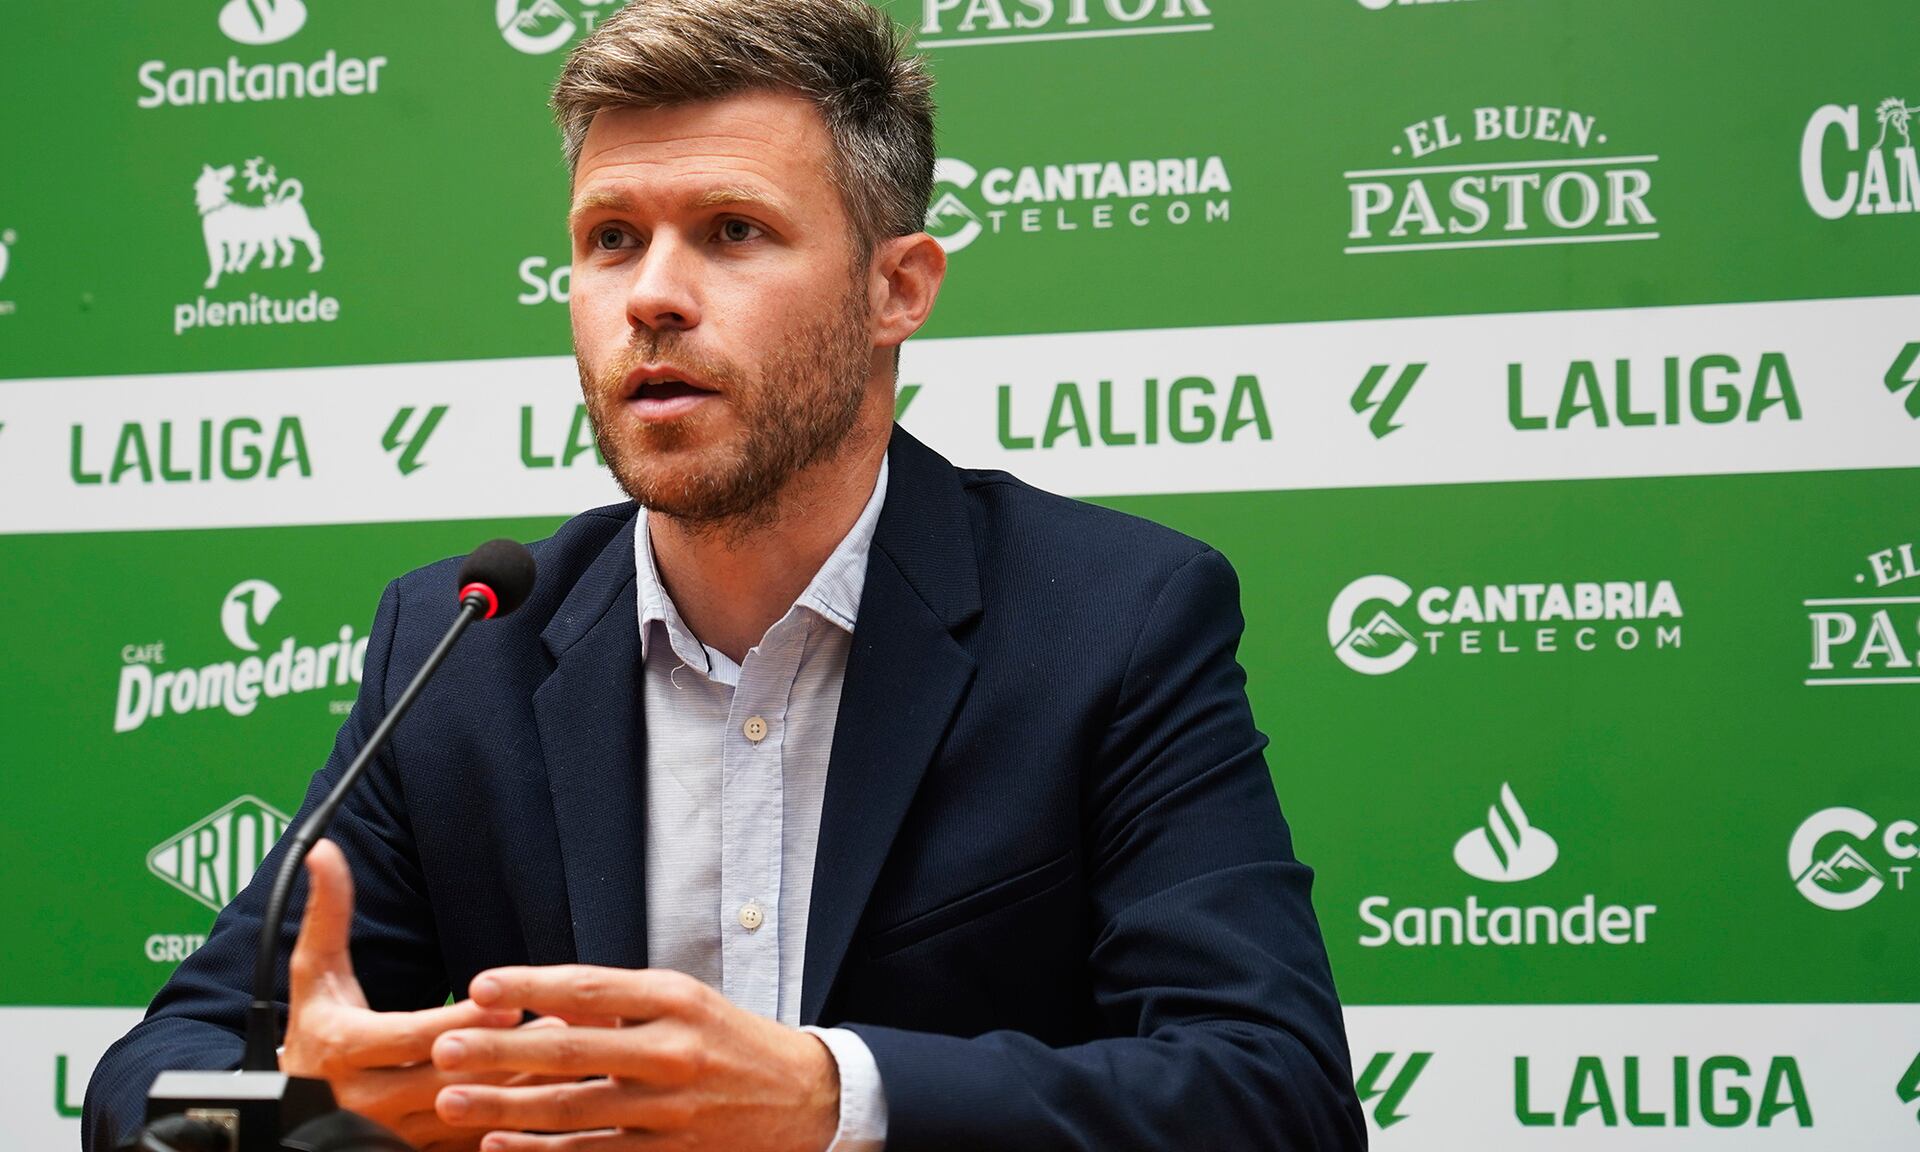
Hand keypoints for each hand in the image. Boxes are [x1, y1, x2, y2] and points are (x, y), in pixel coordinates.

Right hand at [280, 839, 544, 1151]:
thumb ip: (327, 915)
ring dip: (523, 1088)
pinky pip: (470, 1145)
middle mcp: (366, 1101)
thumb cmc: (315, 1032)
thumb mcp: (313, 975)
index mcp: (346, 1051)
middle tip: (564, 1024)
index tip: (510, 998)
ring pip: (467, 1114)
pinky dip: (515, 1127)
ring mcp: (392, 1135)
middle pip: (449, 1079)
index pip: (412, 1037)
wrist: (286, 1110)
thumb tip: (323, 851)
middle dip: (508, 1053)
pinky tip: (558, 1102)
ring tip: (576, 1056)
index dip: (462, 1019)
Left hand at [429, 965, 840, 1151]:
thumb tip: (545, 1002)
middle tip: (445, 1047)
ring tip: (451, 1101)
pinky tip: (499, 1146)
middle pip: (572, 1049)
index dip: (531, 986)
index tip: (480, 985)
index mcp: (676, 1001)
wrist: (806, 1101)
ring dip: (506, 1107)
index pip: (590, 987)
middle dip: (500, 1050)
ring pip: (574, 1110)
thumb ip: (619, 1003)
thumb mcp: (686, 1004)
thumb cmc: (733, 1044)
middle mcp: (673, 1052)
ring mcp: (671, 1110)